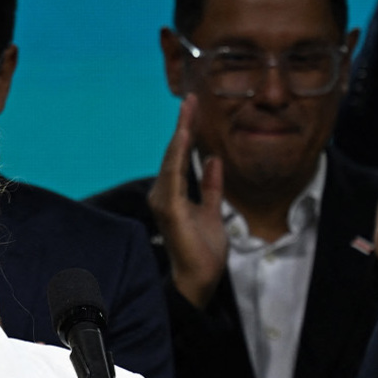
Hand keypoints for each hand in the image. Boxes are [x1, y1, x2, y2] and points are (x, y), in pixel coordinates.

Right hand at [146, 95, 226, 308]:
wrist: (200, 278)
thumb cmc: (203, 250)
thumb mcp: (213, 211)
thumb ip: (212, 186)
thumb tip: (213, 159)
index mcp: (173, 194)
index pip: (180, 157)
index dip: (187, 133)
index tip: (193, 109)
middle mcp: (163, 194)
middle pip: (173, 153)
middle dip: (183, 125)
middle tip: (190, 99)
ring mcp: (164, 200)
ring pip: (172, 159)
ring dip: (180, 134)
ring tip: (188, 110)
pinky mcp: (170, 208)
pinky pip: (174, 175)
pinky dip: (178, 155)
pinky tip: (185, 137)